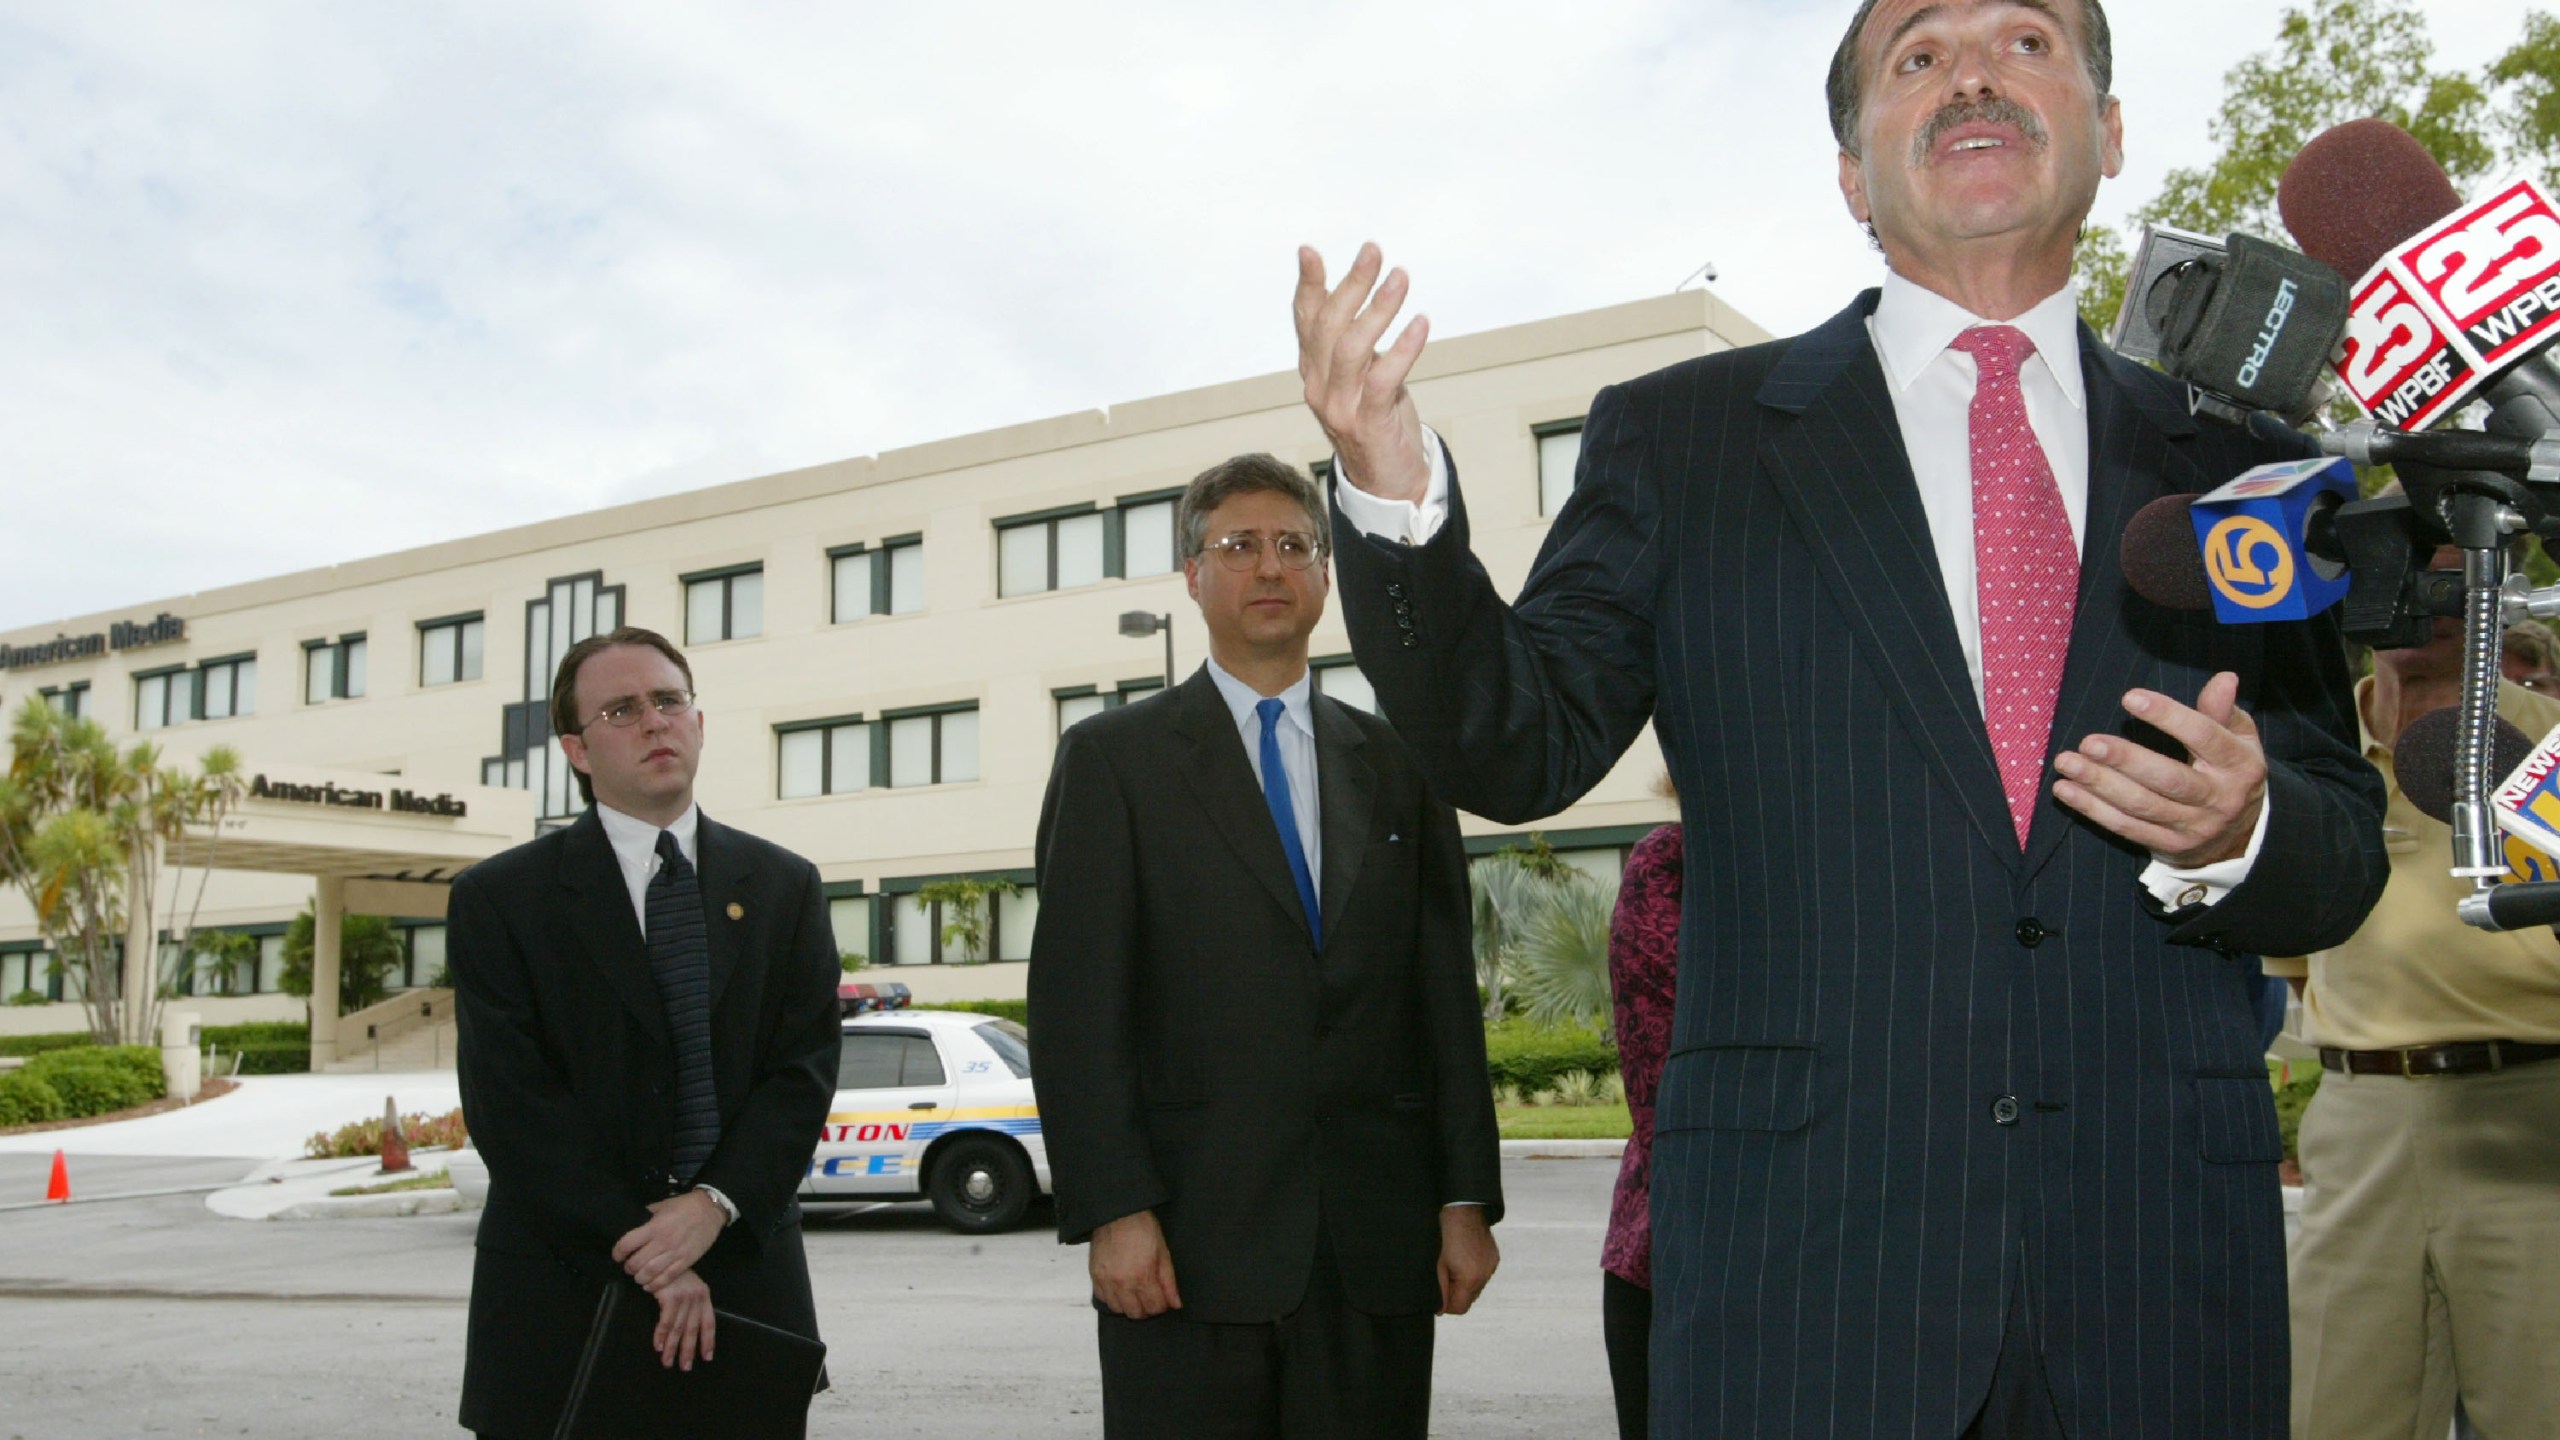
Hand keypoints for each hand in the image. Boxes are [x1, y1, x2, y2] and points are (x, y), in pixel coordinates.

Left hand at [613, 1190, 725, 1291]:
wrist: (710, 1209)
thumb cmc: (684, 1206)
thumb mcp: (661, 1206)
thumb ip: (646, 1217)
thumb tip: (632, 1225)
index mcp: (653, 1227)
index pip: (626, 1244)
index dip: (617, 1253)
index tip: (617, 1255)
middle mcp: (662, 1242)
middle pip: (636, 1263)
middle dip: (629, 1268)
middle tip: (629, 1267)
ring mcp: (675, 1253)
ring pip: (650, 1273)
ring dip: (640, 1278)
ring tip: (639, 1276)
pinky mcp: (686, 1262)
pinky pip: (667, 1278)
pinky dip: (655, 1285)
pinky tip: (650, 1285)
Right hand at [651, 1269, 715, 1370]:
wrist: (659, 1256)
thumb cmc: (671, 1274)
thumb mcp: (686, 1287)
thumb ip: (690, 1305)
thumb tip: (686, 1331)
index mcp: (704, 1295)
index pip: (709, 1323)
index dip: (708, 1341)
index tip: (707, 1357)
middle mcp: (697, 1297)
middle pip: (693, 1329)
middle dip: (689, 1350)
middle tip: (685, 1367)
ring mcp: (685, 1297)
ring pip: (679, 1329)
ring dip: (672, 1348)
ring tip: (668, 1362)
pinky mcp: (671, 1297)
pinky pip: (666, 1322)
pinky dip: (661, 1335)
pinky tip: (658, 1346)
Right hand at [1089, 1209, 1181, 1318]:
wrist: (1118, 1213)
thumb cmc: (1144, 1229)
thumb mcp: (1163, 1253)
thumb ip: (1169, 1282)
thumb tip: (1176, 1304)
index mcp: (1143, 1277)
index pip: (1154, 1308)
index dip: (1162, 1305)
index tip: (1162, 1297)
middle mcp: (1123, 1284)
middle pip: (1135, 1314)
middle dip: (1146, 1308)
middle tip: (1149, 1296)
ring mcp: (1106, 1281)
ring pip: (1118, 1309)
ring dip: (1128, 1305)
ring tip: (1134, 1292)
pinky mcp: (1094, 1276)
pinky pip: (1103, 1298)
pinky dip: (1112, 1298)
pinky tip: (1120, 1288)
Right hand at [1294, 243, 1431, 502]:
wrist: (1387, 482)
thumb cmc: (1379, 420)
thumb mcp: (1359, 376)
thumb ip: (1352, 342)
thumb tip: (1357, 292)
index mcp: (1313, 372)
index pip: (1305, 321)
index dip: (1307, 285)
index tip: (1310, 251)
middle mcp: (1319, 387)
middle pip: (1329, 326)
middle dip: (1350, 284)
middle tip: (1373, 252)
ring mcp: (1340, 407)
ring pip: (1351, 348)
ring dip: (1377, 308)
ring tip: (1400, 278)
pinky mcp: (1369, 423)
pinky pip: (1384, 379)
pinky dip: (1403, 348)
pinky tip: (1420, 324)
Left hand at [1436, 1205, 1498, 1315]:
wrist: (1462, 1209)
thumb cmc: (1445, 1235)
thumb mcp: (1438, 1265)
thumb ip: (1440, 1289)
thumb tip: (1440, 1309)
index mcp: (1470, 1279)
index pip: (1460, 1308)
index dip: (1447, 1305)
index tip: (1439, 1294)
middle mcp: (1485, 1275)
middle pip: (1469, 1299)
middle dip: (1456, 1293)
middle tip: (1444, 1276)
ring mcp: (1491, 1266)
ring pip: (1476, 1287)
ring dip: (1465, 1283)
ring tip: (1454, 1264)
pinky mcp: (1494, 1258)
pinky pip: (1482, 1274)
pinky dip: (1473, 1272)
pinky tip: (1463, 1258)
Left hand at [2052, 671, 2266, 867]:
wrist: (2240, 836)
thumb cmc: (2230, 771)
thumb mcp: (2238, 739)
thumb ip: (2223, 710)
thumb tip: (2224, 678)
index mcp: (2238, 765)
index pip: (2204, 737)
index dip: (2168, 717)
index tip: (2130, 698)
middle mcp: (2218, 798)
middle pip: (2169, 779)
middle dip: (2125, 760)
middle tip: (2088, 742)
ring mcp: (2192, 826)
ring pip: (2141, 805)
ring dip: (2099, 784)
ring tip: (2067, 762)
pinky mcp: (2168, 845)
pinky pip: (2126, 827)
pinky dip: (2093, 809)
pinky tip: (2066, 790)